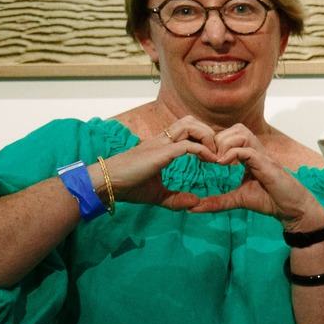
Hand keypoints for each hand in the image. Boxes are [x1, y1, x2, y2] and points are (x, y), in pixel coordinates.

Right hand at [100, 116, 221, 206]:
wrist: (106, 184)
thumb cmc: (128, 186)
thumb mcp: (157, 195)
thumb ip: (176, 198)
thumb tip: (196, 203)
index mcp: (162, 145)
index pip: (187, 130)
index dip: (203, 138)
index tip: (213, 156)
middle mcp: (162, 140)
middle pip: (190, 121)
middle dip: (208, 133)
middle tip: (217, 153)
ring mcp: (161, 144)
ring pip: (190, 125)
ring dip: (207, 137)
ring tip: (214, 156)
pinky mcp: (161, 152)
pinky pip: (187, 144)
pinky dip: (203, 150)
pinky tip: (210, 161)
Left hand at [181, 124, 323, 229]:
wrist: (292, 210)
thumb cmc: (269, 201)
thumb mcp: (237, 200)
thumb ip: (217, 201)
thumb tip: (193, 209)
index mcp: (249, 155)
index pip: (231, 135)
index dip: (215, 142)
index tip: (203, 158)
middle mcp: (256, 151)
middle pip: (235, 128)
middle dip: (218, 140)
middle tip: (209, 159)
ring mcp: (262, 156)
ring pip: (241, 133)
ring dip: (225, 144)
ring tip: (217, 161)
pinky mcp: (267, 164)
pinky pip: (247, 150)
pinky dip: (232, 154)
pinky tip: (223, 165)